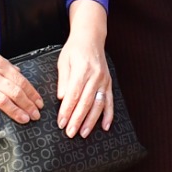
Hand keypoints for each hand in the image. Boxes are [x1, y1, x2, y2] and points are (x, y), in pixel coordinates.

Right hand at [0, 24, 41, 128]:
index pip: (21, 81)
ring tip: (24, 119)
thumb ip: (4, 64)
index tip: (38, 102)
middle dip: (28, 105)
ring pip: (2, 101)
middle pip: (15, 93)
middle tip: (36, 115)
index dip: (32, 93)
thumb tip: (17, 73)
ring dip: (15, 112)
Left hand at [56, 21, 115, 137]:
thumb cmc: (74, 50)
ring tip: (84, 133)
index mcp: (82, 69)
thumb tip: (63, 99)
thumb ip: (63, 81)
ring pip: (98, 104)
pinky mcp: (108, 83)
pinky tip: (105, 126)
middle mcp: (95, 76)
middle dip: (77, 119)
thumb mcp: (63, 62)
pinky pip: (110, 101)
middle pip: (86, 102)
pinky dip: (109, 115)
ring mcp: (104, 80)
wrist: (91, 38)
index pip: (73, 95)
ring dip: (91, 121)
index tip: (61, 122)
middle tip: (70, 132)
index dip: (67, 110)